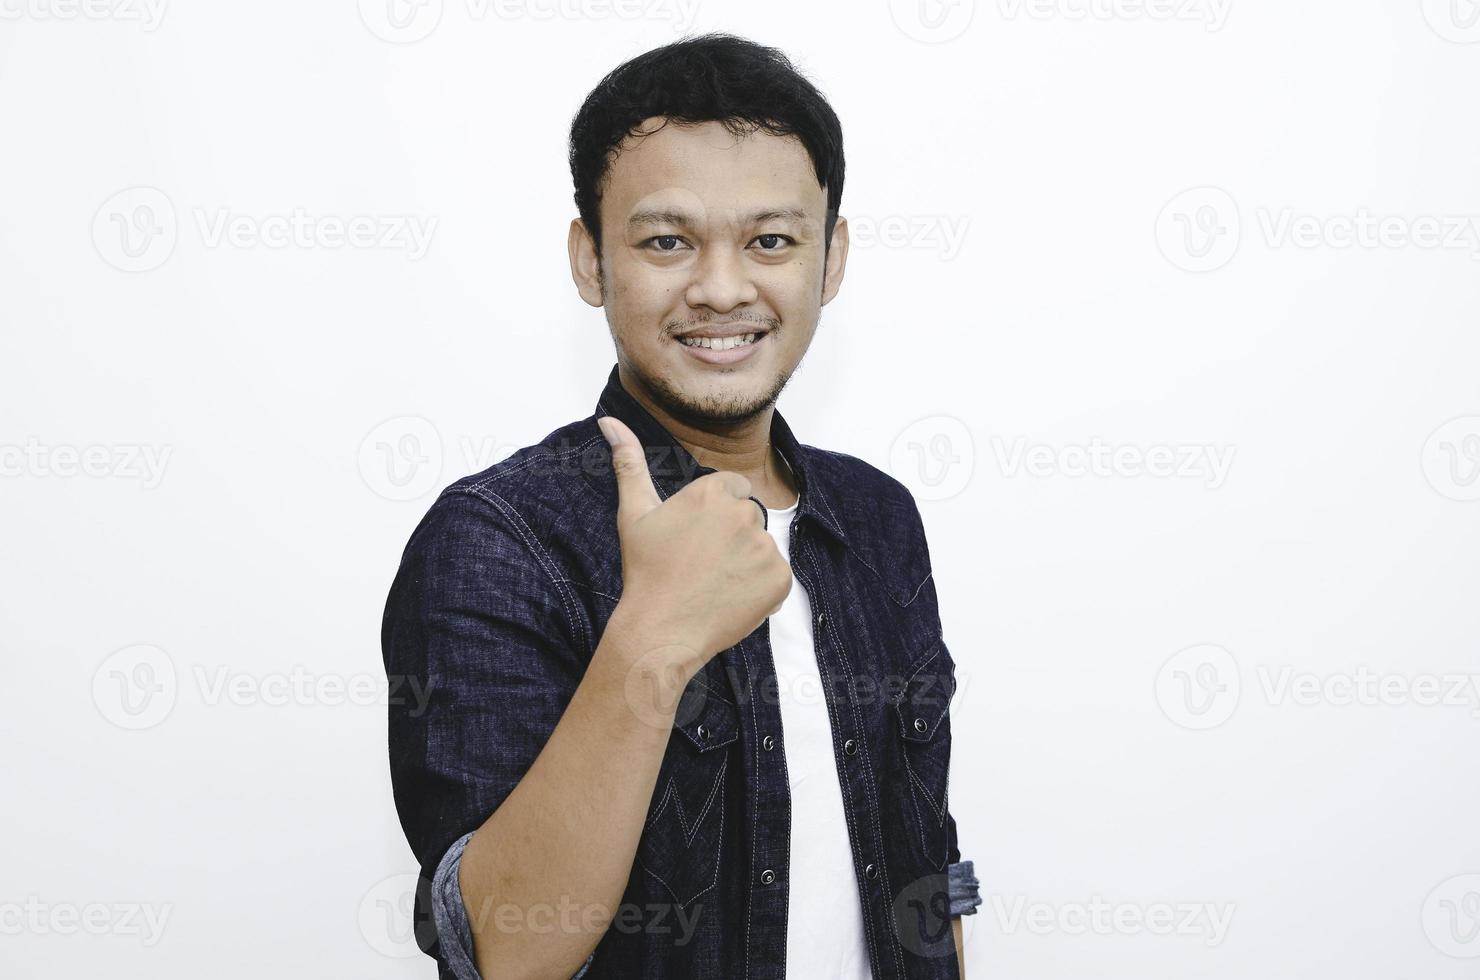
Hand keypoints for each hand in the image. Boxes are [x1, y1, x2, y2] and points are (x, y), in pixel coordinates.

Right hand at [599, 415, 791, 671]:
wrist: (660, 630)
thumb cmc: (645, 572)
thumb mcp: (634, 514)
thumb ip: (629, 463)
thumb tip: (609, 420)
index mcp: (712, 491)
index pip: (732, 490)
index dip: (714, 516)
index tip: (695, 540)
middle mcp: (743, 513)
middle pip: (748, 518)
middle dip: (731, 538)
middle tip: (700, 565)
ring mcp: (765, 547)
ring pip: (762, 548)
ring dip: (746, 564)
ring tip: (713, 585)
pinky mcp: (780, 579)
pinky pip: (777, 577)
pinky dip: (761, 590)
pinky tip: (731, 599)